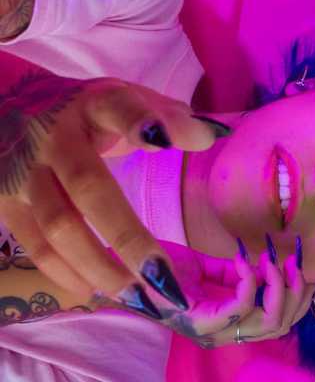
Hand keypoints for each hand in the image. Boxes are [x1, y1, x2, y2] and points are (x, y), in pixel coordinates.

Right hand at [0, 69, 220, 311]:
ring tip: (137, 296)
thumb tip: (212, 135)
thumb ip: (167, 115)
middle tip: (163, 277)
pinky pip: (32, 242)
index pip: (117, 107)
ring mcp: (23, 170)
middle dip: (127, 236)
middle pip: (88, 187)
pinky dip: (63, 271)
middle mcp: (55, 137)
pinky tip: (95, 290)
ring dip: (97, 265)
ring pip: (56, 225)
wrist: (6, 105)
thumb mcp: (124, 98)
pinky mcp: (4, 198)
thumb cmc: (85, 111)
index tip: (164, 142)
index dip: (139, 123)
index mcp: (93, 104)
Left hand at [116, 238, 314, 348]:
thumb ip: (233, 273)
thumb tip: (259, 267)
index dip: (296, 298)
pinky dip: (250, 281)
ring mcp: (211, 329)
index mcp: (226, 323)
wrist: (129, 263)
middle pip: (279, 326)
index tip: (295, 265)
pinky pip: (241, 307)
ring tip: (272, 261)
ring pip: (267, 321)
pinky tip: (243, 261)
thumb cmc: (163, 267)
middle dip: (295, 293)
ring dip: (278, 287)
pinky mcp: (199, 321)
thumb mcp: (208, 268)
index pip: (277, 324)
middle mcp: (222, 333)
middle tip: (292, 263)